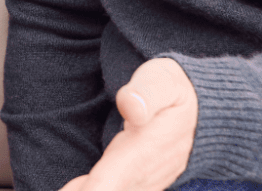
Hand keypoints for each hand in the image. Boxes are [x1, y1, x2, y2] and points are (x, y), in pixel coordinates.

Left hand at [60, 58, 197, 190]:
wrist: (208, 115)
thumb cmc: (178, 93)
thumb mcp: (165, 82)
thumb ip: (147, 93)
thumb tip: (130, 106)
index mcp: (139, 155)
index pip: (105, 186)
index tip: (72, 190)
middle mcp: (138, 179)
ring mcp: (137, 187)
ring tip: (54, 190)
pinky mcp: (133, 185)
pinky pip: (105, 190)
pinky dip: (82, 190)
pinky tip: (70, 189)